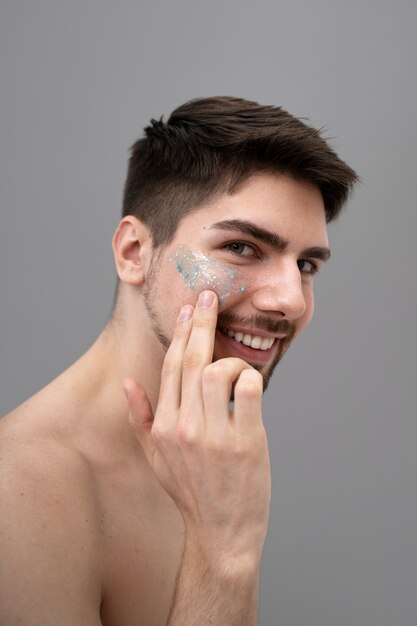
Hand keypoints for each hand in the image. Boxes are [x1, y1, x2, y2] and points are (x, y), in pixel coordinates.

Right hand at [123, 290, 270, 565]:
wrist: (221, 533)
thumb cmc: (191, 492)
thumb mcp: (156, 457)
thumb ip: (140, 417)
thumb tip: (127, 381)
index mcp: (162, 426)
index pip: (171, 366)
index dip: (182, 333)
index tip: (190, 308)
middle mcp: (183, 426)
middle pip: (192, 360)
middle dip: (202, 322)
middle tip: (210, 295)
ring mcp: (214, 434)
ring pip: (218, 371)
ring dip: (230, 359)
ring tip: (236, 366)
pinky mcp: (245, 442)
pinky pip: (247, 390)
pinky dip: (250, 377)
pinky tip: (249, 382)